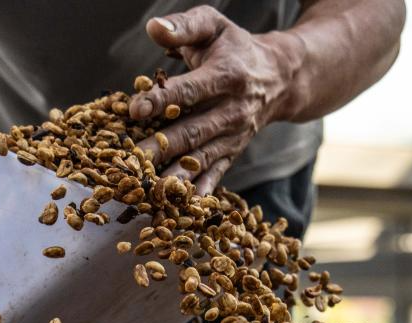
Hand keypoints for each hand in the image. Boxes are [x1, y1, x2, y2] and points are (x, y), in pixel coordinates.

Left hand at [129, 6, 306, 194]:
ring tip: (147, 189)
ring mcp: (234, 136)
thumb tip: (153, 28)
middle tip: (131, 160)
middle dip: (160, 147)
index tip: (135, 110)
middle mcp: (233, 110)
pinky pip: (215, 175)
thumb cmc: (235, 47)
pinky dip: (197, 192)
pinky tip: (176, 208)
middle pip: (193, 132)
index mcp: (227, 75)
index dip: (162, 100)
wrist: (280, 76)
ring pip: (201, 159)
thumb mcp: (214, 25)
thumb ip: (184, 26)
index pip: (190, 91)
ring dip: (174, 176)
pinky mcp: (233, 153)